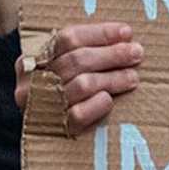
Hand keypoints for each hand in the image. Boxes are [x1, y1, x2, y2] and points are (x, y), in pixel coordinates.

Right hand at [19, 22, 141, 133]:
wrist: (38, 137)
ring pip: (82, 84)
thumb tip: (123, 36)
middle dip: (112, 54)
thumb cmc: (58, 91)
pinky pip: (79, 114)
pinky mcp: (55, 129)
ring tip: (132, 77)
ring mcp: (41, 105)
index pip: (67, 38)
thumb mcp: (58, 68)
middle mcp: (32, 81)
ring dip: (112, 78)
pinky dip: (98, 104)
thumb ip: (80, 51)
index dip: (100, 33)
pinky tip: (110, 99)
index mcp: (32, 59)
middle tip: (136, 53)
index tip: (126, 32)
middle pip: (77, 60)